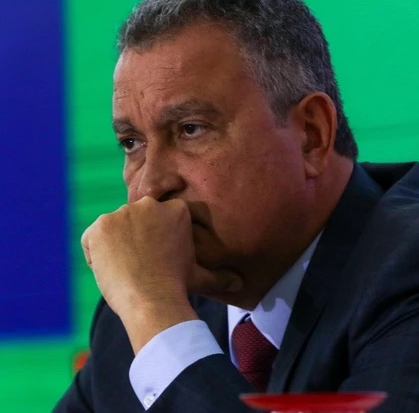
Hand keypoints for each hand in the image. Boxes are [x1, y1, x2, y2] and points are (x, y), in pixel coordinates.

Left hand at [82, 196, 241, 351]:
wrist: (152, 300)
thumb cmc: (178, 286)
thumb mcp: (201, 276)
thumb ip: (220, 276)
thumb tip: (240, 285)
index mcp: (175, 210)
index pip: (156, 218)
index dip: (154, 239)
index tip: (156, 258)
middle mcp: (148, 205)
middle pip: (134, 220)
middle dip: (134, 239)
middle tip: (140, 266)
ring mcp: (122, 214)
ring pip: (112, 229)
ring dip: (115, 247)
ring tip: (127, 270)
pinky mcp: (99, 227)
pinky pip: (91, 239)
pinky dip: (96, 255)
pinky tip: (111, 270)